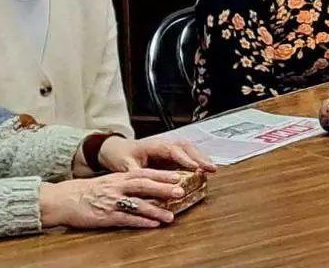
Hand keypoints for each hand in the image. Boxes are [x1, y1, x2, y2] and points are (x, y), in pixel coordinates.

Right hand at [38, 169, 185, 230]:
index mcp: (119, 177)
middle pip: (145, 186)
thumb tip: (149, 183)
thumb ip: (127, 181)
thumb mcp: (109, 180)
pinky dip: (141, 222)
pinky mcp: (106, 216)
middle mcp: (118, 187)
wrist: (63, 199)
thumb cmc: (87, 190)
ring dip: (156, 211)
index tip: (179, 176)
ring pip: (139, 205)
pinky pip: (127, 219)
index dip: (162, 175)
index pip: (145, 173)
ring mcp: (112, 202)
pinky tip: (153, 225)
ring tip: (171, 216)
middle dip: (163, 189)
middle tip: (181, 192)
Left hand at [97, 135, 215, 173]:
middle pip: (186, 147)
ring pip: (189, 148)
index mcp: (153, 145)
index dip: (185, 159)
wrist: (116, 149)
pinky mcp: (171, 153)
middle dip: (200, 157)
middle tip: (211, 168)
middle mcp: (164, 143)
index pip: (172, 150)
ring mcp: (169, 146)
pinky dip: (197, 159)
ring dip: (201, 157)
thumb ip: (137, 175)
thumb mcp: (125, 167)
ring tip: (212, 168)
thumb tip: (146, 186)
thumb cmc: (121, 156)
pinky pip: (187, 153)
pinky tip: (204, 167)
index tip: (195, 167)